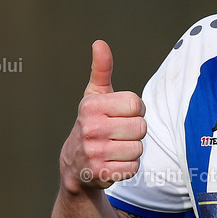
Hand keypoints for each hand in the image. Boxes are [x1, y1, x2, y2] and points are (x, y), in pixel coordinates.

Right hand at [60, 40, 146, 191]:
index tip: (122, 115)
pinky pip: (133, 167)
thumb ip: (101, 70)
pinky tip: (113, 163)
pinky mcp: (101, 173)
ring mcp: (94, 152)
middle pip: (141, 128)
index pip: (136, 104)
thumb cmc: (92, 124)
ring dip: (132, 150)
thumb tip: (100, 43)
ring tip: (115, 148)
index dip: (136, 110)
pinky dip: (128, 167)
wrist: (75, 166)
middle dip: (135, 132)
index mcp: (92, 106)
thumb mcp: (94, 96)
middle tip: (119, 134)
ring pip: (139, 148)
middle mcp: (90, 128)